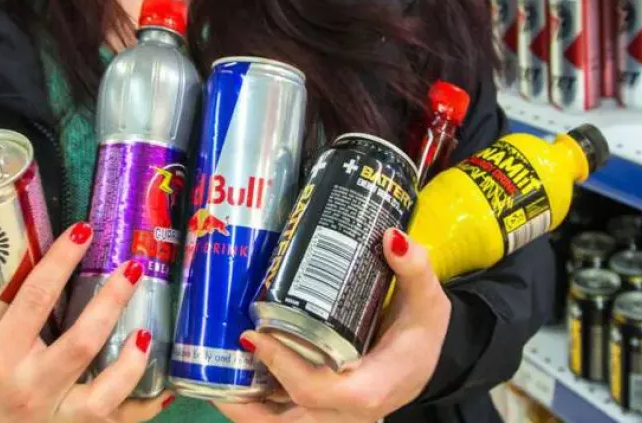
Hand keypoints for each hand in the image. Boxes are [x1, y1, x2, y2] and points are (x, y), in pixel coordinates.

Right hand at [0, 222, 173, 422]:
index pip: (34, 301)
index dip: (61, 262)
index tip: (84, 231)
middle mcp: (31, 389)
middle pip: (81, 343)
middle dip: (112, 302)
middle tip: (134, 267)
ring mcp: (58, 417)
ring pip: (105, 393)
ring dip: (132, 361)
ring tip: (147, 330)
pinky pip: (119, 422)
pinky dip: (145, 407)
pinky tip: (165, 386)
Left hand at [216, 229, 450, 422]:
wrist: (427, 358)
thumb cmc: (422, 333)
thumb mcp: (428, 302)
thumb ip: (416, 270)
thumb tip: (391, 237)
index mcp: (371, 387)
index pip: (318, 388)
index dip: (283, 366)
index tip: (254, 334)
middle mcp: (349, 412)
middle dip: (247, 408)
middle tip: (214, 374)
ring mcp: (335, 417)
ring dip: (247, 411)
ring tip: (215, 380)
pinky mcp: (325, 412)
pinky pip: (287, 418)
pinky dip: (260, 407)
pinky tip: (237, 381)